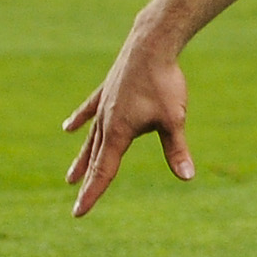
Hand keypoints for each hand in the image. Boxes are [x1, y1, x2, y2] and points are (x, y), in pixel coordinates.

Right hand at [63, 29, 194, 216]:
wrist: (151, 44)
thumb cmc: (164, 83)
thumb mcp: (174, 120)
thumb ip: (177, 150)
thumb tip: (187, 177)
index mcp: (119, 133)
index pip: (104, 171)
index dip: (92, 194)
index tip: (78, 212)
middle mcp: (106, 121)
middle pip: (95, 158)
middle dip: (87, 180)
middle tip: (75, 198)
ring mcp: (105, 105)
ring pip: (90, 138)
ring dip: (82, 158)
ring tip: (71, 176)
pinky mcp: (108, 90)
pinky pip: (90, 110)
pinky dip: (81, 119)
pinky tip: (68, 127)